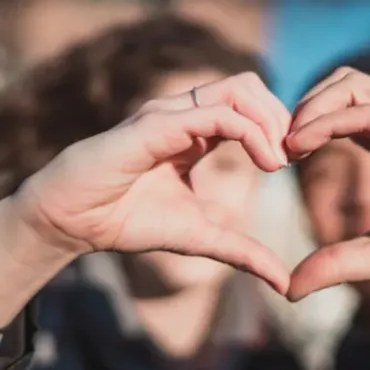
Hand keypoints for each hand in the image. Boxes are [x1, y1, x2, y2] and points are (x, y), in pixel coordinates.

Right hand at [13, 73, 292, 292]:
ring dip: (270, 120)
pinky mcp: (156, 125)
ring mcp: (169, 114)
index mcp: (195, 131)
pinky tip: (265, 163)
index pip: (249, 105)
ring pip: (237, 89)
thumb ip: (242, 252)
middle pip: (249, 85)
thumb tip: (284, 283)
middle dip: (282, 116)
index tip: (297, 162)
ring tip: (280, 160)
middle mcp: (184, 113)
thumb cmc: (126, 220)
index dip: (280, 127)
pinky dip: (250, 131)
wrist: (72, 222)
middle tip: (295, 157)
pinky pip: (214, 114)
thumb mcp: (200, 237)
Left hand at [284, 69, 369, 299]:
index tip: (272, 160)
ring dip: (311, 106)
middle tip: (272, 147)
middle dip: (299, 107)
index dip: (300, 126)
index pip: (338, 110)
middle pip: (341, 84)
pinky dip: (334, 119)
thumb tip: (289, 288)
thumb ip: (338, 263)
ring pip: (354, 85)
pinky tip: (306, 144)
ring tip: (285, 144)